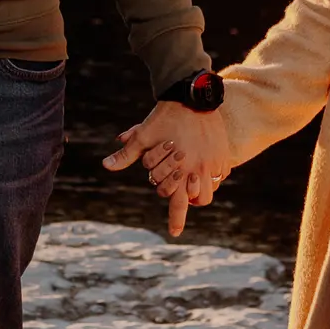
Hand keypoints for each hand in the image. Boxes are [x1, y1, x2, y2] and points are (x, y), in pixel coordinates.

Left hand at [103, 102, 232, 239]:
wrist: (192, 95)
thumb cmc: (165, 117)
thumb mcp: (143, 137)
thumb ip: (127, 155)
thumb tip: (105, 166)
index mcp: (180, 169)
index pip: (178, 203)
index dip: (176, 221)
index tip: (175, 233)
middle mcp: (200, 170)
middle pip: (196, 200)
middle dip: (185, 198)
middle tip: (178, 189)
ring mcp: (215, 162)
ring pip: (211, 190)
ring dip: (201, 191)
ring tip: (190, 181)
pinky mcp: (224, 154)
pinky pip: (221, 174)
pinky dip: (211, 176)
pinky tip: (201, 166)